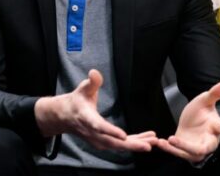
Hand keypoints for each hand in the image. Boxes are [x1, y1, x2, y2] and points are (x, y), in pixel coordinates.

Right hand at [35, 69, 156, 151]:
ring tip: (153, 141)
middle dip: (131, 144)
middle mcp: (92, 133)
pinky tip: (147, 141)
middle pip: (112, 142)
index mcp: (86, 118)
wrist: (65, 117)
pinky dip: (134, 144)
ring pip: (118, 146)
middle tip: (148, 145)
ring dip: (136, 145)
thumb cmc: (77, 101)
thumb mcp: (82, 89)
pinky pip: (120, 146)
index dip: (110, 131)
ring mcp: (98, 140)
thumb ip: (91, 82)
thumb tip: (94, 72)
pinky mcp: (103, 143)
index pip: (98, 126)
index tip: (123, 135)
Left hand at [157, 80, 219, 163]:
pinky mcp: (186, 152)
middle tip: (179, 140)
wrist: (191, 123)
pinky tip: (159, 142)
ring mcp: (198, 147)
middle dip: (194, 147)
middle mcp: (209, 140)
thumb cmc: (201, 112)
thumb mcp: (205, 100)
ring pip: (193, 153)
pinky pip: (179, 153)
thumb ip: (215, 93)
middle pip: (206, 147)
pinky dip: (169, 149)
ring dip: (180, 148)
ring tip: (169, 140)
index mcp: (216, 126)